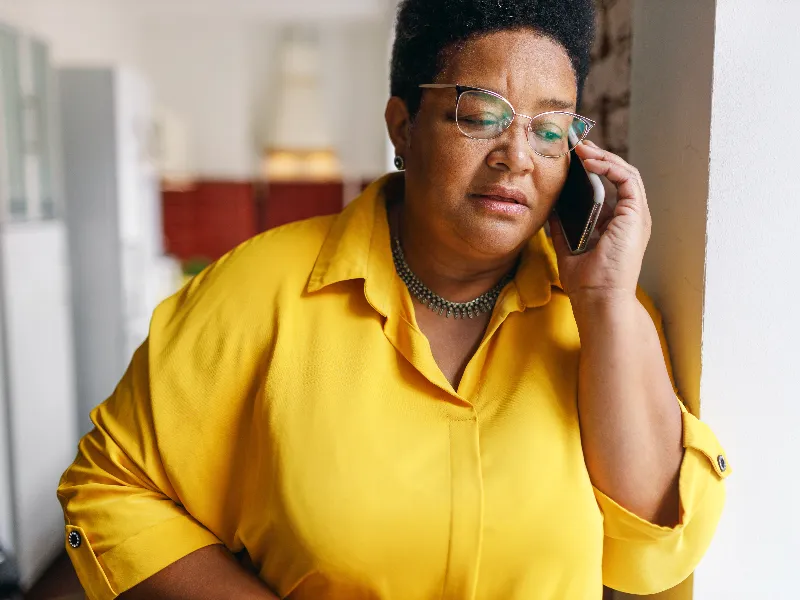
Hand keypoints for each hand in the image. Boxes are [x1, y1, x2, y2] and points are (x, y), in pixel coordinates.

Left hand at [548, 140, 651, 305]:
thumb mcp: (567, 245)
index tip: (572, 157)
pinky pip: (627, 179)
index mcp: (617, 223)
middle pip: (618, 174)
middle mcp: (630, 217)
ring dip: (603, 156)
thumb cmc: (585, 281)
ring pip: (625, 172)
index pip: (609, 185)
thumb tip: (550, 206)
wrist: (598, 299)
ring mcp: (636, 216)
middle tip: (575, 143)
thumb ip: (562, 226)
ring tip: (580, 147)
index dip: (593, 168)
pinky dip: (609, 166)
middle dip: (598, 155)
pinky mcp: (637, 215)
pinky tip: (589, 161)